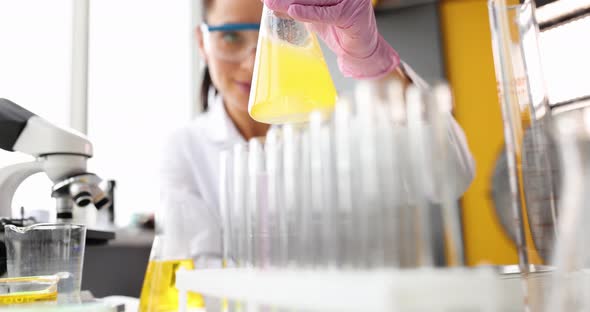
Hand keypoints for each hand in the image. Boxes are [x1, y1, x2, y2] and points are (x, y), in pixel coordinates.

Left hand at [263, 0, 400, 78]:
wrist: (360, 51)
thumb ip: (297, 7)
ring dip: (290, 3)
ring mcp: (352, 0)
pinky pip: (327, 13)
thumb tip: (272, 3)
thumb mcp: (314, 15)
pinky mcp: (354, 13)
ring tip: (272, 3)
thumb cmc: (340, 30)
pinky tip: (293, 12)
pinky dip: (309, 13)